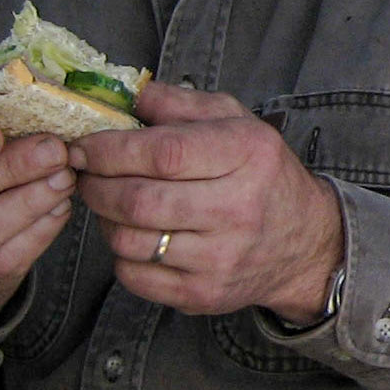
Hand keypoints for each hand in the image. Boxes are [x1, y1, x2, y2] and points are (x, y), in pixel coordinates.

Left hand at [68, 82, 343, 320]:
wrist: (306, 242)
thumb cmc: (261, 173)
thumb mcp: (235, 121)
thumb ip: (180, 102)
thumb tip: (127, 95)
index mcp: (247, 154)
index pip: (165, 153)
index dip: (111, 150)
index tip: (83, 147)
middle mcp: (238, 208)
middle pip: (140, 200)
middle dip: (96, 185)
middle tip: (84, 174)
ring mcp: (221, 258)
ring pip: (130, 241)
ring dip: (104, 219)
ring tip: (109, 202)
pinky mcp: (205, 294)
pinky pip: (136, 277)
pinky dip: (120, 254)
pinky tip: (132, 234)